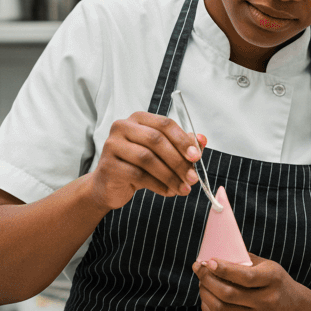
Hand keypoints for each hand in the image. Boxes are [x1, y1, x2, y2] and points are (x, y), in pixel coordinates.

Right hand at [86, 111, 205, 209]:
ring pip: (147, 158)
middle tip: (193, 178)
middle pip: (156, 140)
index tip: (197, 156)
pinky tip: (168, 192)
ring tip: (183, 188)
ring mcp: (112, 145)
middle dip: (178, 161)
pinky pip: (138, 175)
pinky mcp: (109, 165)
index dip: (182, 140)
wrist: (108, 186)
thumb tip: (202, 139)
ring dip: (170, 176)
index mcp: (138, 119)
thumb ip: (181, 145)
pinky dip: (158, 185)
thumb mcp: (161, 154)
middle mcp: (122, 127)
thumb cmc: (137, 166)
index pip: (164, 124)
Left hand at [191, 254, 310, 310]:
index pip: (245, 277)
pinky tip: (206, 299)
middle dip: (207, 280)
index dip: (223, 269)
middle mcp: (269, 302)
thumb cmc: (274, 282)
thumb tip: (212, 258)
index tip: (207, 262)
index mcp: (274, 280)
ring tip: (202, 284)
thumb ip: (243, 260)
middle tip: (199, 269)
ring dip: (205, 294)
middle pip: (228, 294)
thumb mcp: (267, 266)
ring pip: (221, 309)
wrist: (294, 310)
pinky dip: (208, 309)